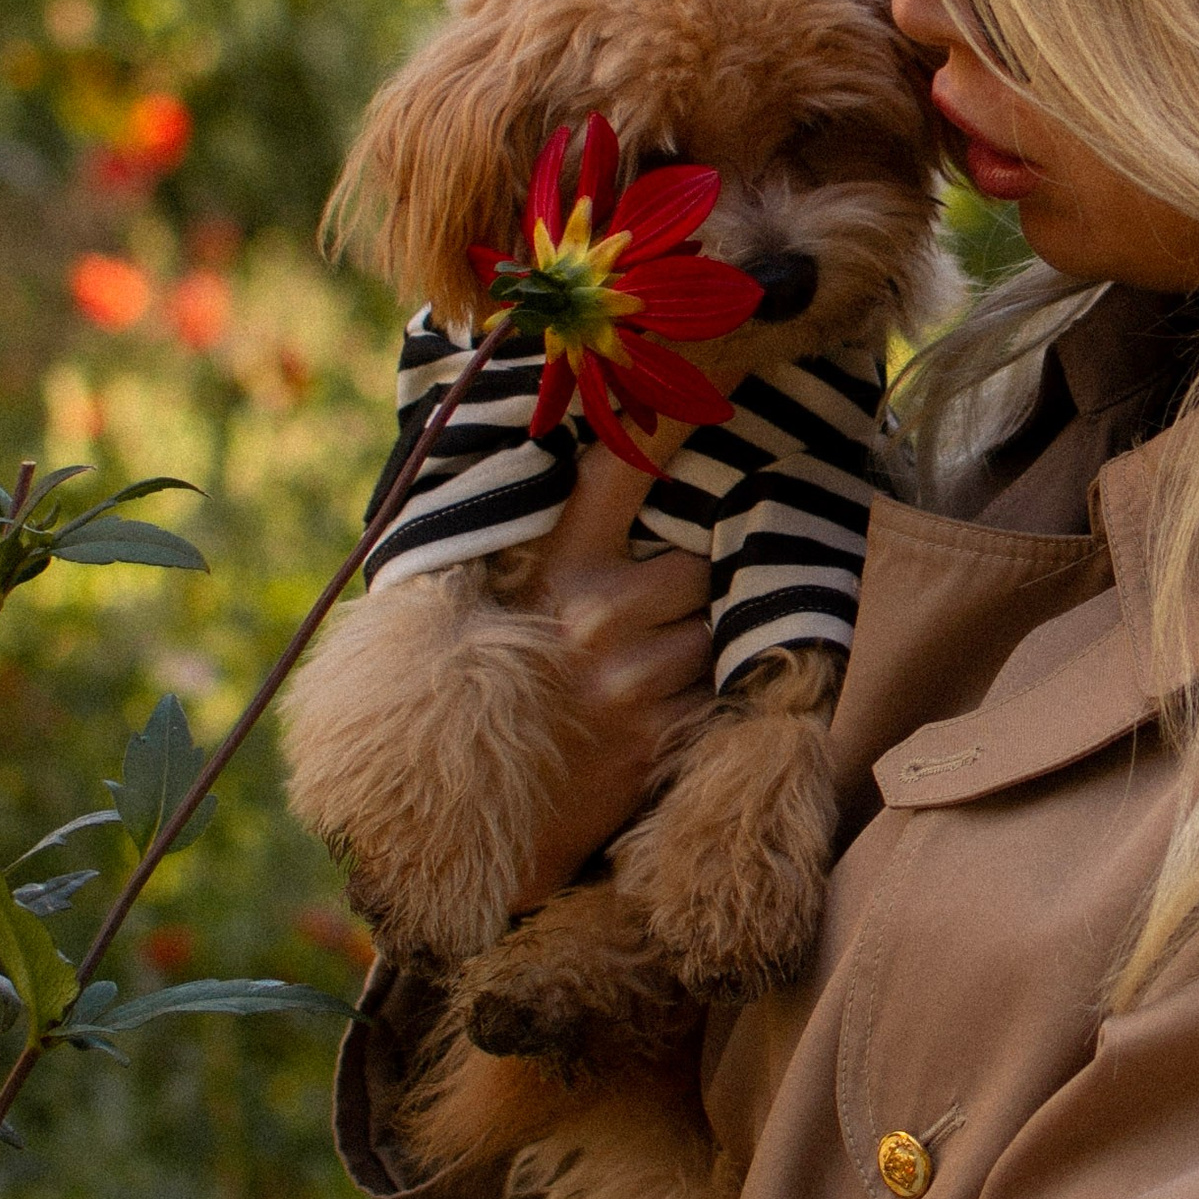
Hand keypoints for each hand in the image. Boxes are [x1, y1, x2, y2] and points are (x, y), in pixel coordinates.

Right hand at [509, 427, 719, 907]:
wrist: (477, 820)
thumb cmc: (489, 696)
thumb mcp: (493, 608)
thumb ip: (544, 548)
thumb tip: (603, 463)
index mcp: (550, 570)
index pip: (617, 473)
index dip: (667, 421)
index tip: (713, 378)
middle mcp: (595, 617)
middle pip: (697, 568)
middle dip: (690, 591)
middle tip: (661, 613)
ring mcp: (634, 682)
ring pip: (715, 632)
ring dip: (702, 647)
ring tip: (658, 667)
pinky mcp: (663, 739)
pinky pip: (721, 695)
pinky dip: (712, 699)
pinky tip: (673, 709)